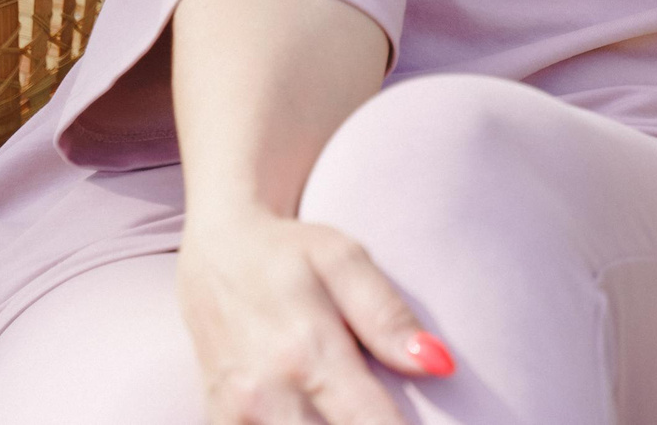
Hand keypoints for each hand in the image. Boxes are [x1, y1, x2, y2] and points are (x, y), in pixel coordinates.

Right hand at [177, 210, 453, 424]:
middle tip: (396, 414)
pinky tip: (318, 417)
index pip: (368, 423)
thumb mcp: (345, 261)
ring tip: (357, 414)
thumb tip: (440, 364)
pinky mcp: (219, 421)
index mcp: (306, 352)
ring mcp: (233, 415)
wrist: (217, 250)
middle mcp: (264, 395)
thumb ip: (388, 316)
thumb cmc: (290, 252)